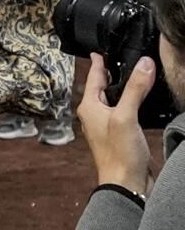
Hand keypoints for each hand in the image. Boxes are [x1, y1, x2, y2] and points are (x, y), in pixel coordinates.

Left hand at [78, 53, 154, 193]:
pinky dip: (128, 104)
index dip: (98, 63)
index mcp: (89, 107)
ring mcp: (106, 126)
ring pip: (112, 101)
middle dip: (108, 75)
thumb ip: (134, 89)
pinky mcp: (118, 135)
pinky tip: (137, 104)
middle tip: (114, 61)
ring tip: (126, 78)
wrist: (125, 183)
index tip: (98, 52)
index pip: (94, 77)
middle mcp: (94, 115)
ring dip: (119, 89)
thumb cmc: (118, 154)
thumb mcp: (126, 116)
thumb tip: (144, 64)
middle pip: (101, 88)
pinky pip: (122, 113)